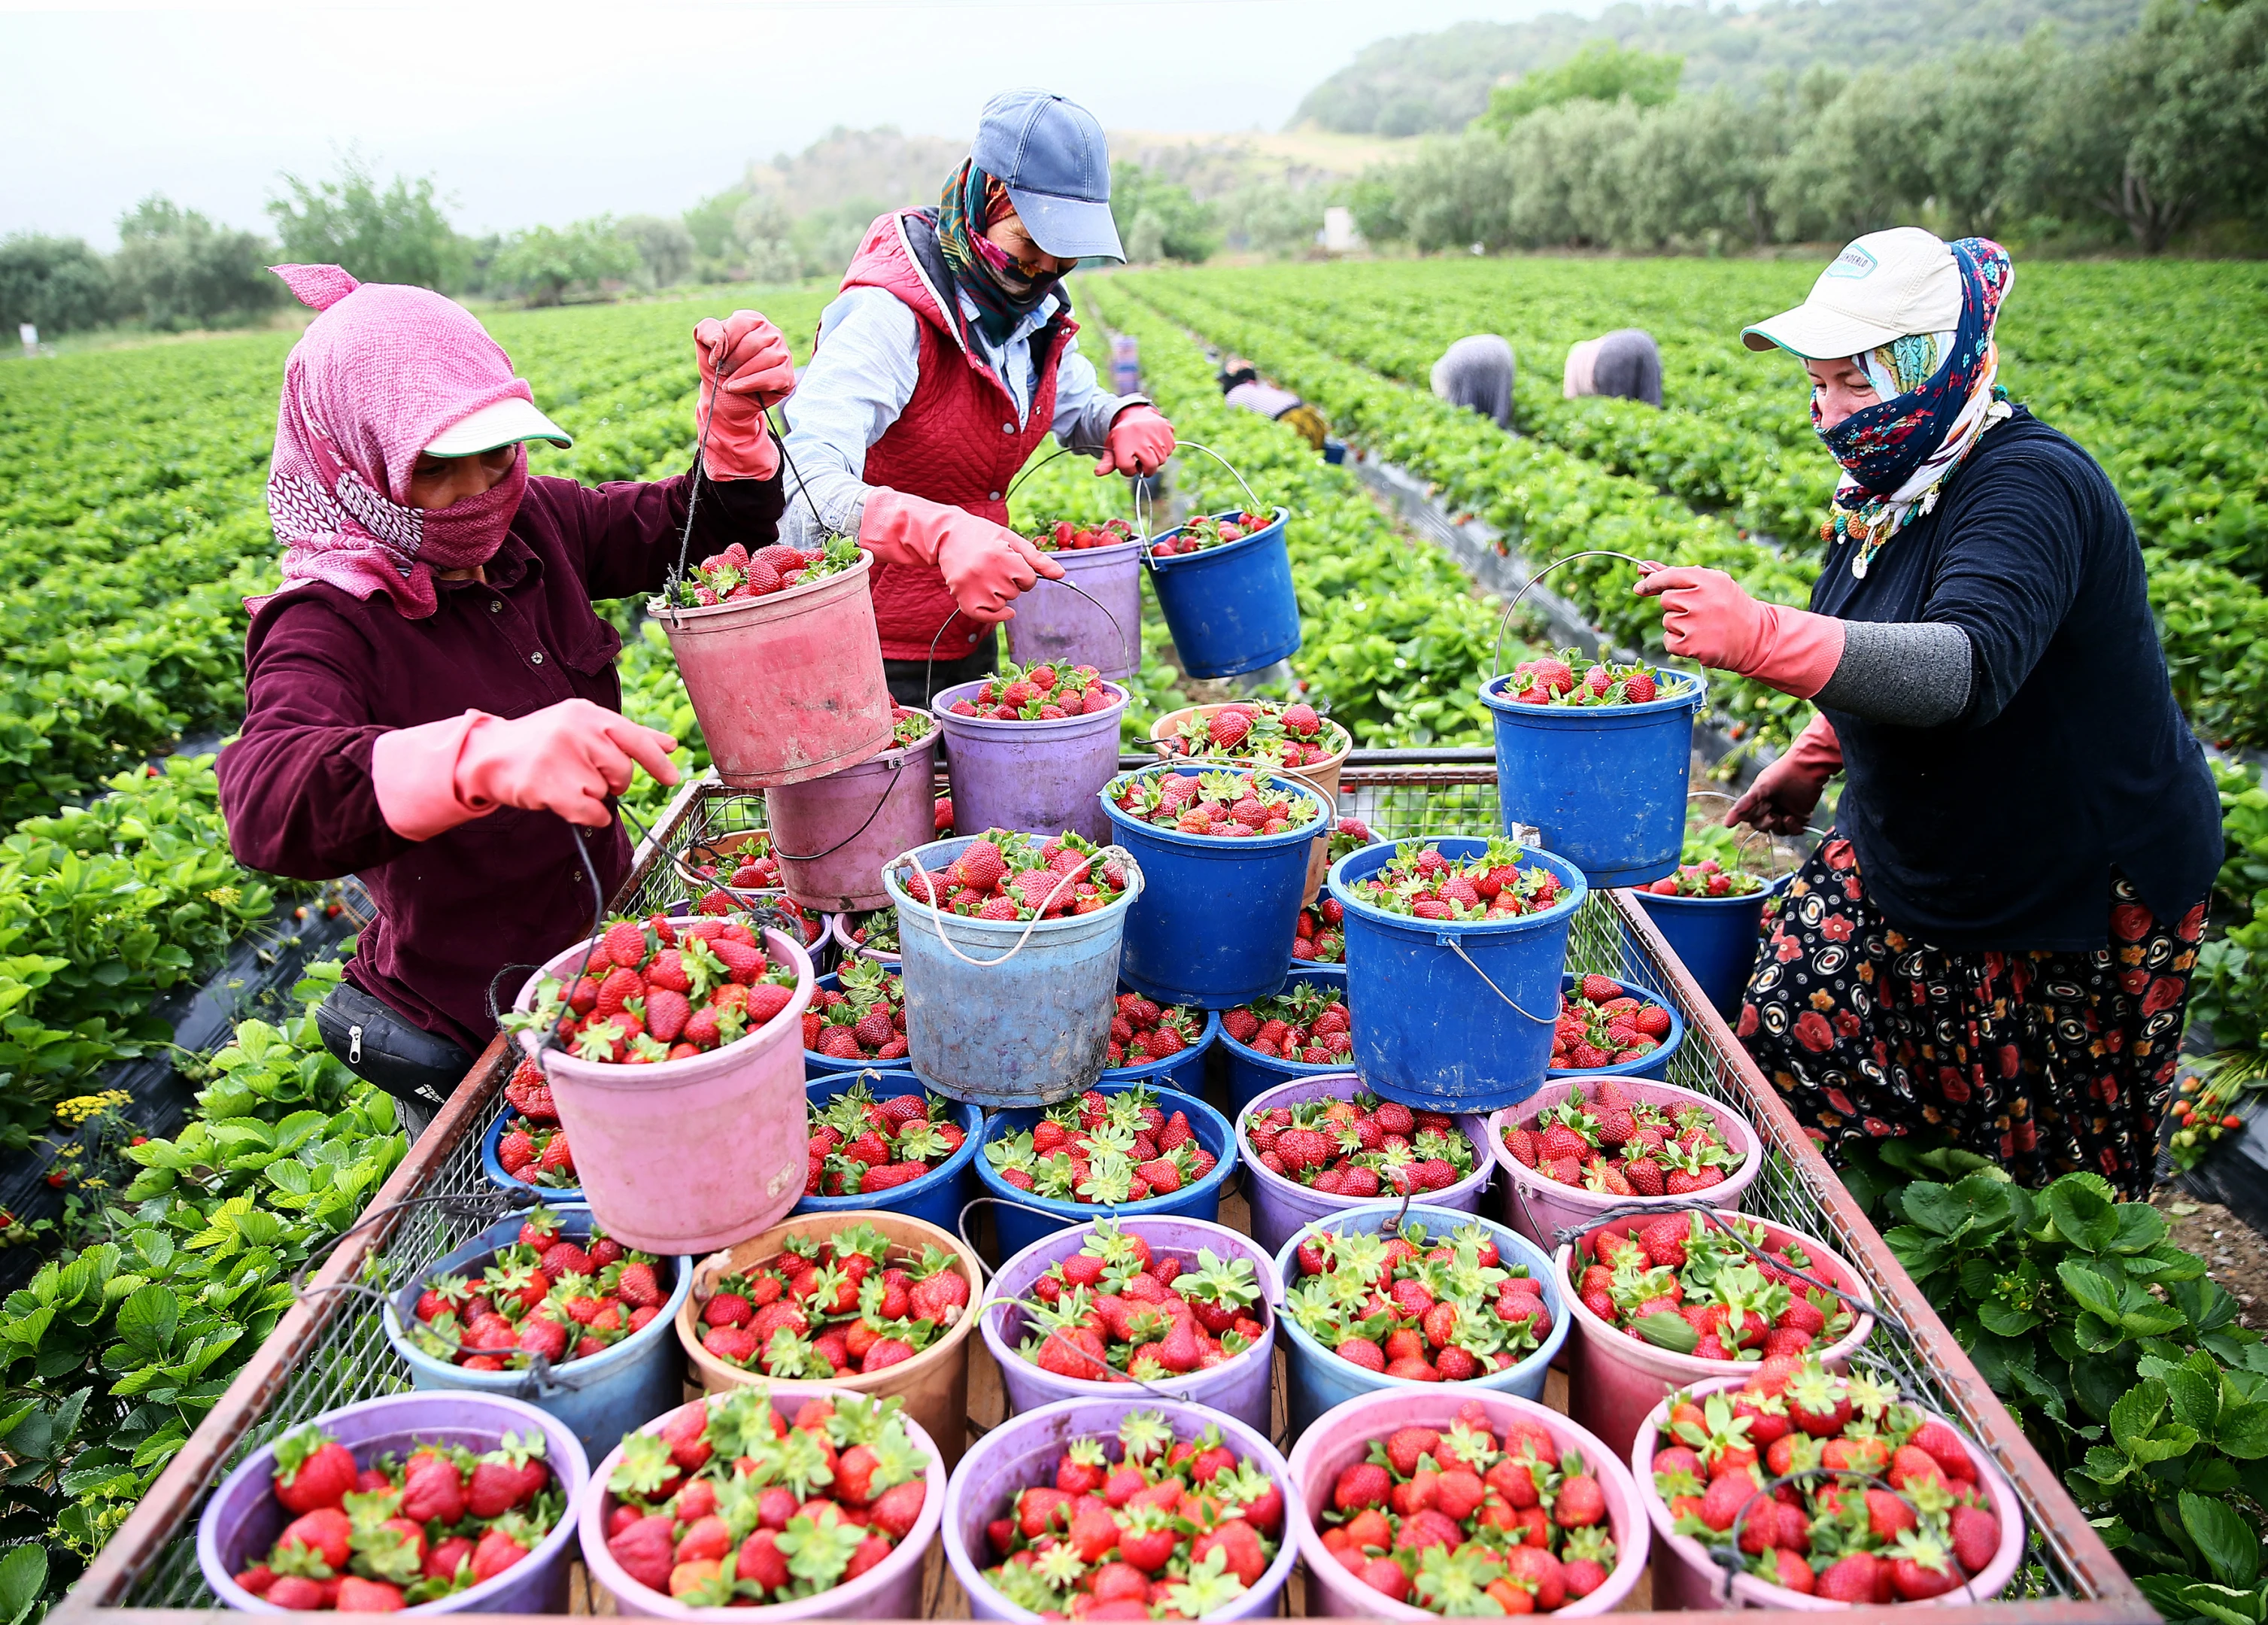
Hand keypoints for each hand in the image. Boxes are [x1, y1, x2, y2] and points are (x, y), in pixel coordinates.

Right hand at [458, 699, 679, 827]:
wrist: (489, 755)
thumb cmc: (543, 742)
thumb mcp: (582, 727)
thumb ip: (626, 736)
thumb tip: (670, 745)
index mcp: (587, 714)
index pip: (634, 737)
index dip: (656, 760)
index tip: (671, 778)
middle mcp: (576, 731)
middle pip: (622, 771)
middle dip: (612, 782)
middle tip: (588, 776)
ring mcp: (560, 756)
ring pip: (604, 793)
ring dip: (591, 796)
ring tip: (564, 781)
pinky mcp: (547, 785)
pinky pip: (591, 812)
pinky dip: (586, 815)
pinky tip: (566, 802)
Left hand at [692, 311, 794, 479]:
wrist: (726, 410)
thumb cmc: (715, 377)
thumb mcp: (703, 351)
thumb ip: (706, 331)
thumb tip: (719, 339)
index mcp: (752, 323)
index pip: (743, 321)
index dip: (726, 339)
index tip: (714, 358)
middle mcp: (771, 335)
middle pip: (757, 340)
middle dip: (735, 360)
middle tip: (723, 375)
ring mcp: (784, 357)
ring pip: (769, 357)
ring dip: (743, 374)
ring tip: (731, 386)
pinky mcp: (788, 379)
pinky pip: (775, 375)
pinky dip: (754, 383)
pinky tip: (740, 390)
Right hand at [858, 489, 1063, 623]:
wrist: (947, 534)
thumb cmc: (983, 535)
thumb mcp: (1012, 540)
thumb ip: (1037, 559)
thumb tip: (1061, 574)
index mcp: (1001, 557)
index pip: (1028, 580)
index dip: (1022, 572)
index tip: (1009, 561)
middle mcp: (987, 574)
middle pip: (1015, 593)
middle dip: (1010, 581)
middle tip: (993, 566)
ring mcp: (973, 588)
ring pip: (1002, 604)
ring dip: (999, 594)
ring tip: (985, 575)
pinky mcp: (962, 599)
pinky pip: (986, 617)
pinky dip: (995, 616)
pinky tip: (1005, 611)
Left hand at [1095, 405, 1174, 476]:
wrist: (1135, 412)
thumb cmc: (1123, 435)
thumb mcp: (1112, 446)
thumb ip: (1107, 462)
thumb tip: (1097, 473)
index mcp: (1124, 444)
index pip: (1129, 470)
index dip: (1127, 470)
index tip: (1127, 462)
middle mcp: (1142, 440)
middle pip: (1150, 468)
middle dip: (1145, 468)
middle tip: (1140, 460)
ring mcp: (1156, 435)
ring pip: (1161, 460)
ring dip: (1155, 458)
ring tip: (1147, 447)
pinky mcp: (1168, 430)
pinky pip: (1169, 450)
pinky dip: (1163, 449)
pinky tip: (1154, 441)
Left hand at [1633, 563, 1843, 698]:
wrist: (1756, 637)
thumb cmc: (1729, 606)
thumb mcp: (1711, 584)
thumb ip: (1675, 575)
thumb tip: (1641, 568)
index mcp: (1707, 580)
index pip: (1668, 576)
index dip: (1651, 582)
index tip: (1640, 587)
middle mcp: (1701, 600)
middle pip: (1665, 600)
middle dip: (1676, 606)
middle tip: (1699, 612)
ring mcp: (1696, 624)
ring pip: (1667, 621)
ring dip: (1679, 625)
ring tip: (1705, 627)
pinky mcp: (1693, 646)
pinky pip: (1668, 641)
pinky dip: (1677, 643)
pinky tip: (1698, 641)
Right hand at [1725, 714, 1839, 834]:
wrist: (1806, 768)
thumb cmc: (1781, 774)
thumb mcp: (1759, 788)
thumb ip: (1743, 806)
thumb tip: (1726, 824)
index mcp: (1759, 801)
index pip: (1749, 818)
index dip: (1752, 816)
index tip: (1760, 804)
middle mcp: (1771, 808)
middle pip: (1761, 826)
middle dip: (1764, 822)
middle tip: (1770, 808)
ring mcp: (1786, 813)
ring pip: (1777, 831)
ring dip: (1777, 825)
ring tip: (1783, 815)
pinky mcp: (1801, 817)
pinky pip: (1793, 832)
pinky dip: (1791, 828)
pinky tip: (1790, 818)